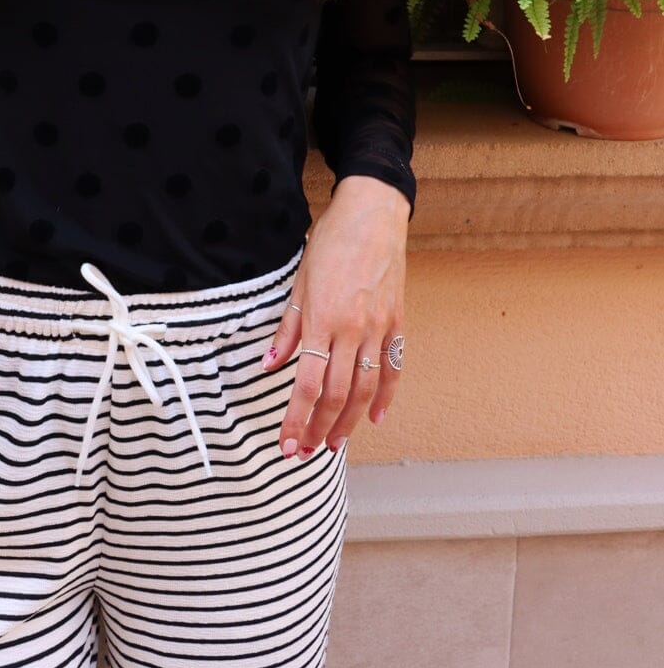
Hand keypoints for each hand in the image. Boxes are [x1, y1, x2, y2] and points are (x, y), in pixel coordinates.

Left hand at [263, 177, 408, 458]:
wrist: (373, 214)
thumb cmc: (331, 242)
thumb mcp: (299, 280)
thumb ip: (287, 327)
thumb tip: (270, 364)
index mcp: (322, 318)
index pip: (306, 382)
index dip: (295, 418)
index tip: (286, 444)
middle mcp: (352, 328)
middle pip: (336, 394)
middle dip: (318, 428)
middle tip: (305, 452)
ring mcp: (378, 328)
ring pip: (365, 389)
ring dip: (348, 422)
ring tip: (334, 444)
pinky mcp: (397, 323)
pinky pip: (393, 368)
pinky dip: (386, 397)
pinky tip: (375, 419)